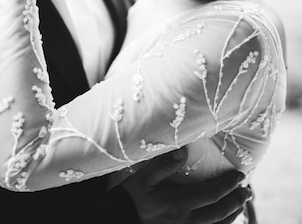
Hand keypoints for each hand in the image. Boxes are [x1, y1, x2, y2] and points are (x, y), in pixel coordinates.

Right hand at [121, 150, 249, 223]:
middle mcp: (187, 222)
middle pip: (220, 213)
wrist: (121, 220)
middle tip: (247, 190)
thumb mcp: (144, 178)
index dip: (228, 185)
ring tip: (241, 204)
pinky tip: (224, 220)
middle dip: (236, 201)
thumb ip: (163, 164)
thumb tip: (183, 150)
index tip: (240, 176)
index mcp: (180, 205)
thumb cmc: (132, 198)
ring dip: (232, 215)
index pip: (212, 195)